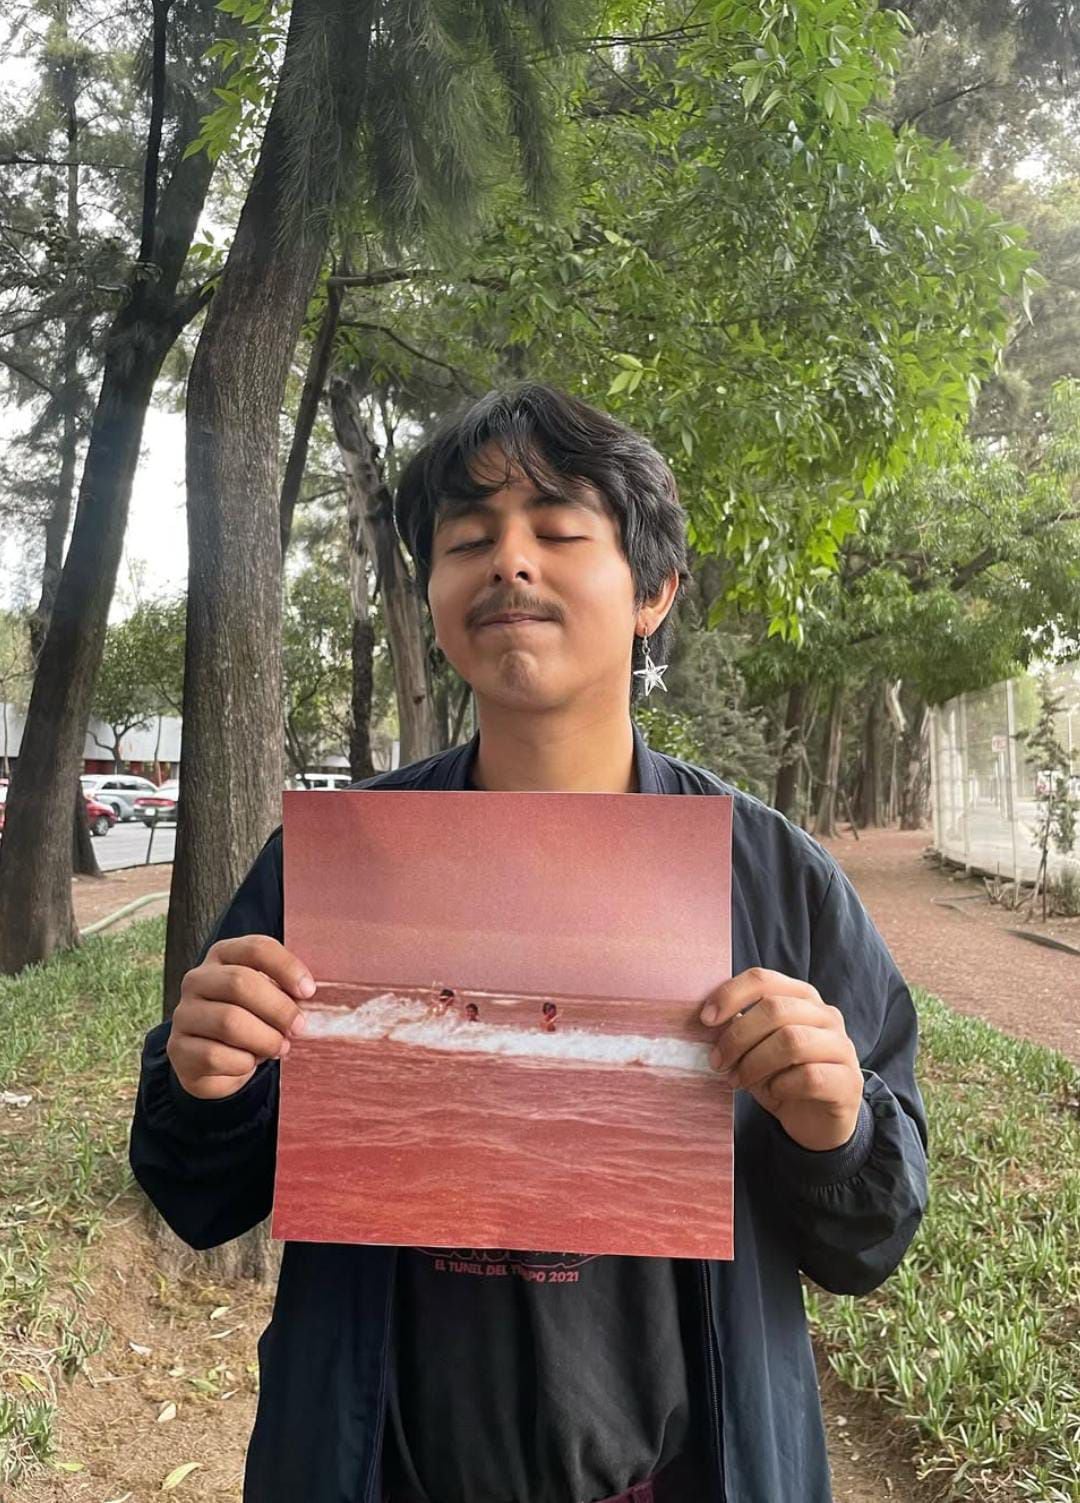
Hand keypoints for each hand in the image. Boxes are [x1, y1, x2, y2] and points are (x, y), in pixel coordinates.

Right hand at [167, 936, 314, 1099]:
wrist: (214, 1061)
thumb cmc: (249, 1020)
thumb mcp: (268, 998)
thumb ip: (285, 992)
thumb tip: (304, 996)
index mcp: (223, 956)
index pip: (256, 948)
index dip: (286, 967)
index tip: (308, 991)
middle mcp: (197, 979)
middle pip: (240, 982)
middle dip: (278, 1008)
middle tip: (297, 1028)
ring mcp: (184, 1013)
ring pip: (228, 1021)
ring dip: (264, 1039)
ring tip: (279, 1047)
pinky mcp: (178, 1048)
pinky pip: (214, 1055)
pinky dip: (242, 1063)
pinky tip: (249, 1062)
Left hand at [700, 968, 862, 1151]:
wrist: (817, 1122)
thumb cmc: (782, 1077)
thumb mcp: (756, 1050)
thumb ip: (739, 1030)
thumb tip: (708, 1021)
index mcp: (800, 997)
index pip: (763, 979)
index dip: (731, 994)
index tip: (706, 1020)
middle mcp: (825, 1015)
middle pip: (775, 1009)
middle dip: (737, 1036)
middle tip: (717, 1062)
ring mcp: (841, 1046)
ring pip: (792, 1041)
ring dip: (754, 1063)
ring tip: (738, 1081)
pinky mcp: (848, 1081)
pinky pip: (809, 1076)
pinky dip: (781, 1086)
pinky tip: (773, 1093)